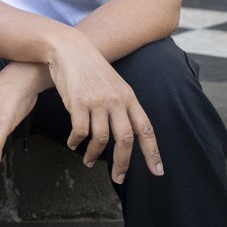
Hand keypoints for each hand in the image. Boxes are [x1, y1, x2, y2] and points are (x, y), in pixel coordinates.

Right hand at [47, 34, 163, 183]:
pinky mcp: (78, 102)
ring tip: (89, 161)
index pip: (146, 129)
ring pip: (101, 139)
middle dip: (123, 163)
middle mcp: (116, 100)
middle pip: (125, 139)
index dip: (152, 152)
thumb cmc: (91, 68)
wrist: (69, 48)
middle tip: (118, 178)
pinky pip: (80, 131)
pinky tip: (73, 144)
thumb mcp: (114, 84)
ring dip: (94, 154)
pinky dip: (76, 142)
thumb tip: (127, 132)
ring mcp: (97, 101)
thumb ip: (122, 105)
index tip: (157, 172)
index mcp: (129, 97)